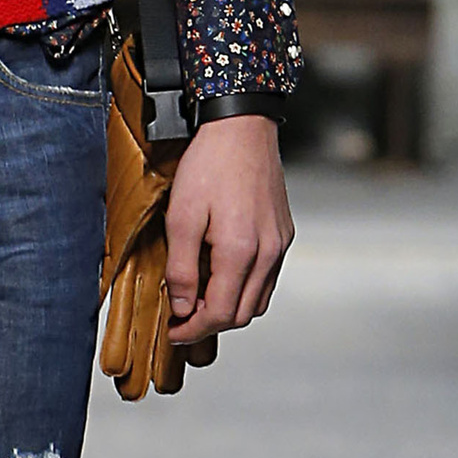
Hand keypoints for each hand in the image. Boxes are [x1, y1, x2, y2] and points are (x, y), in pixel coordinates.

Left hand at [162, 115, 292, 345]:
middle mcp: (268, 254)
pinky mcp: (284, 235)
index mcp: (240, 252)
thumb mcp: (181, 216)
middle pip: (241, 315)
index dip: (192, 330)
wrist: (242, 127)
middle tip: (181, 318)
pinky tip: (222, 276)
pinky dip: (244, 289)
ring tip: (199, 298)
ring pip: (257, 301)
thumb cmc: (210, 164)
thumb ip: (181, 267)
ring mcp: (280, 245)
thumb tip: (182, 306)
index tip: (172, 330)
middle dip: (209, 324)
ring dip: (228, 309)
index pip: (219, 314)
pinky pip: (267, 279)